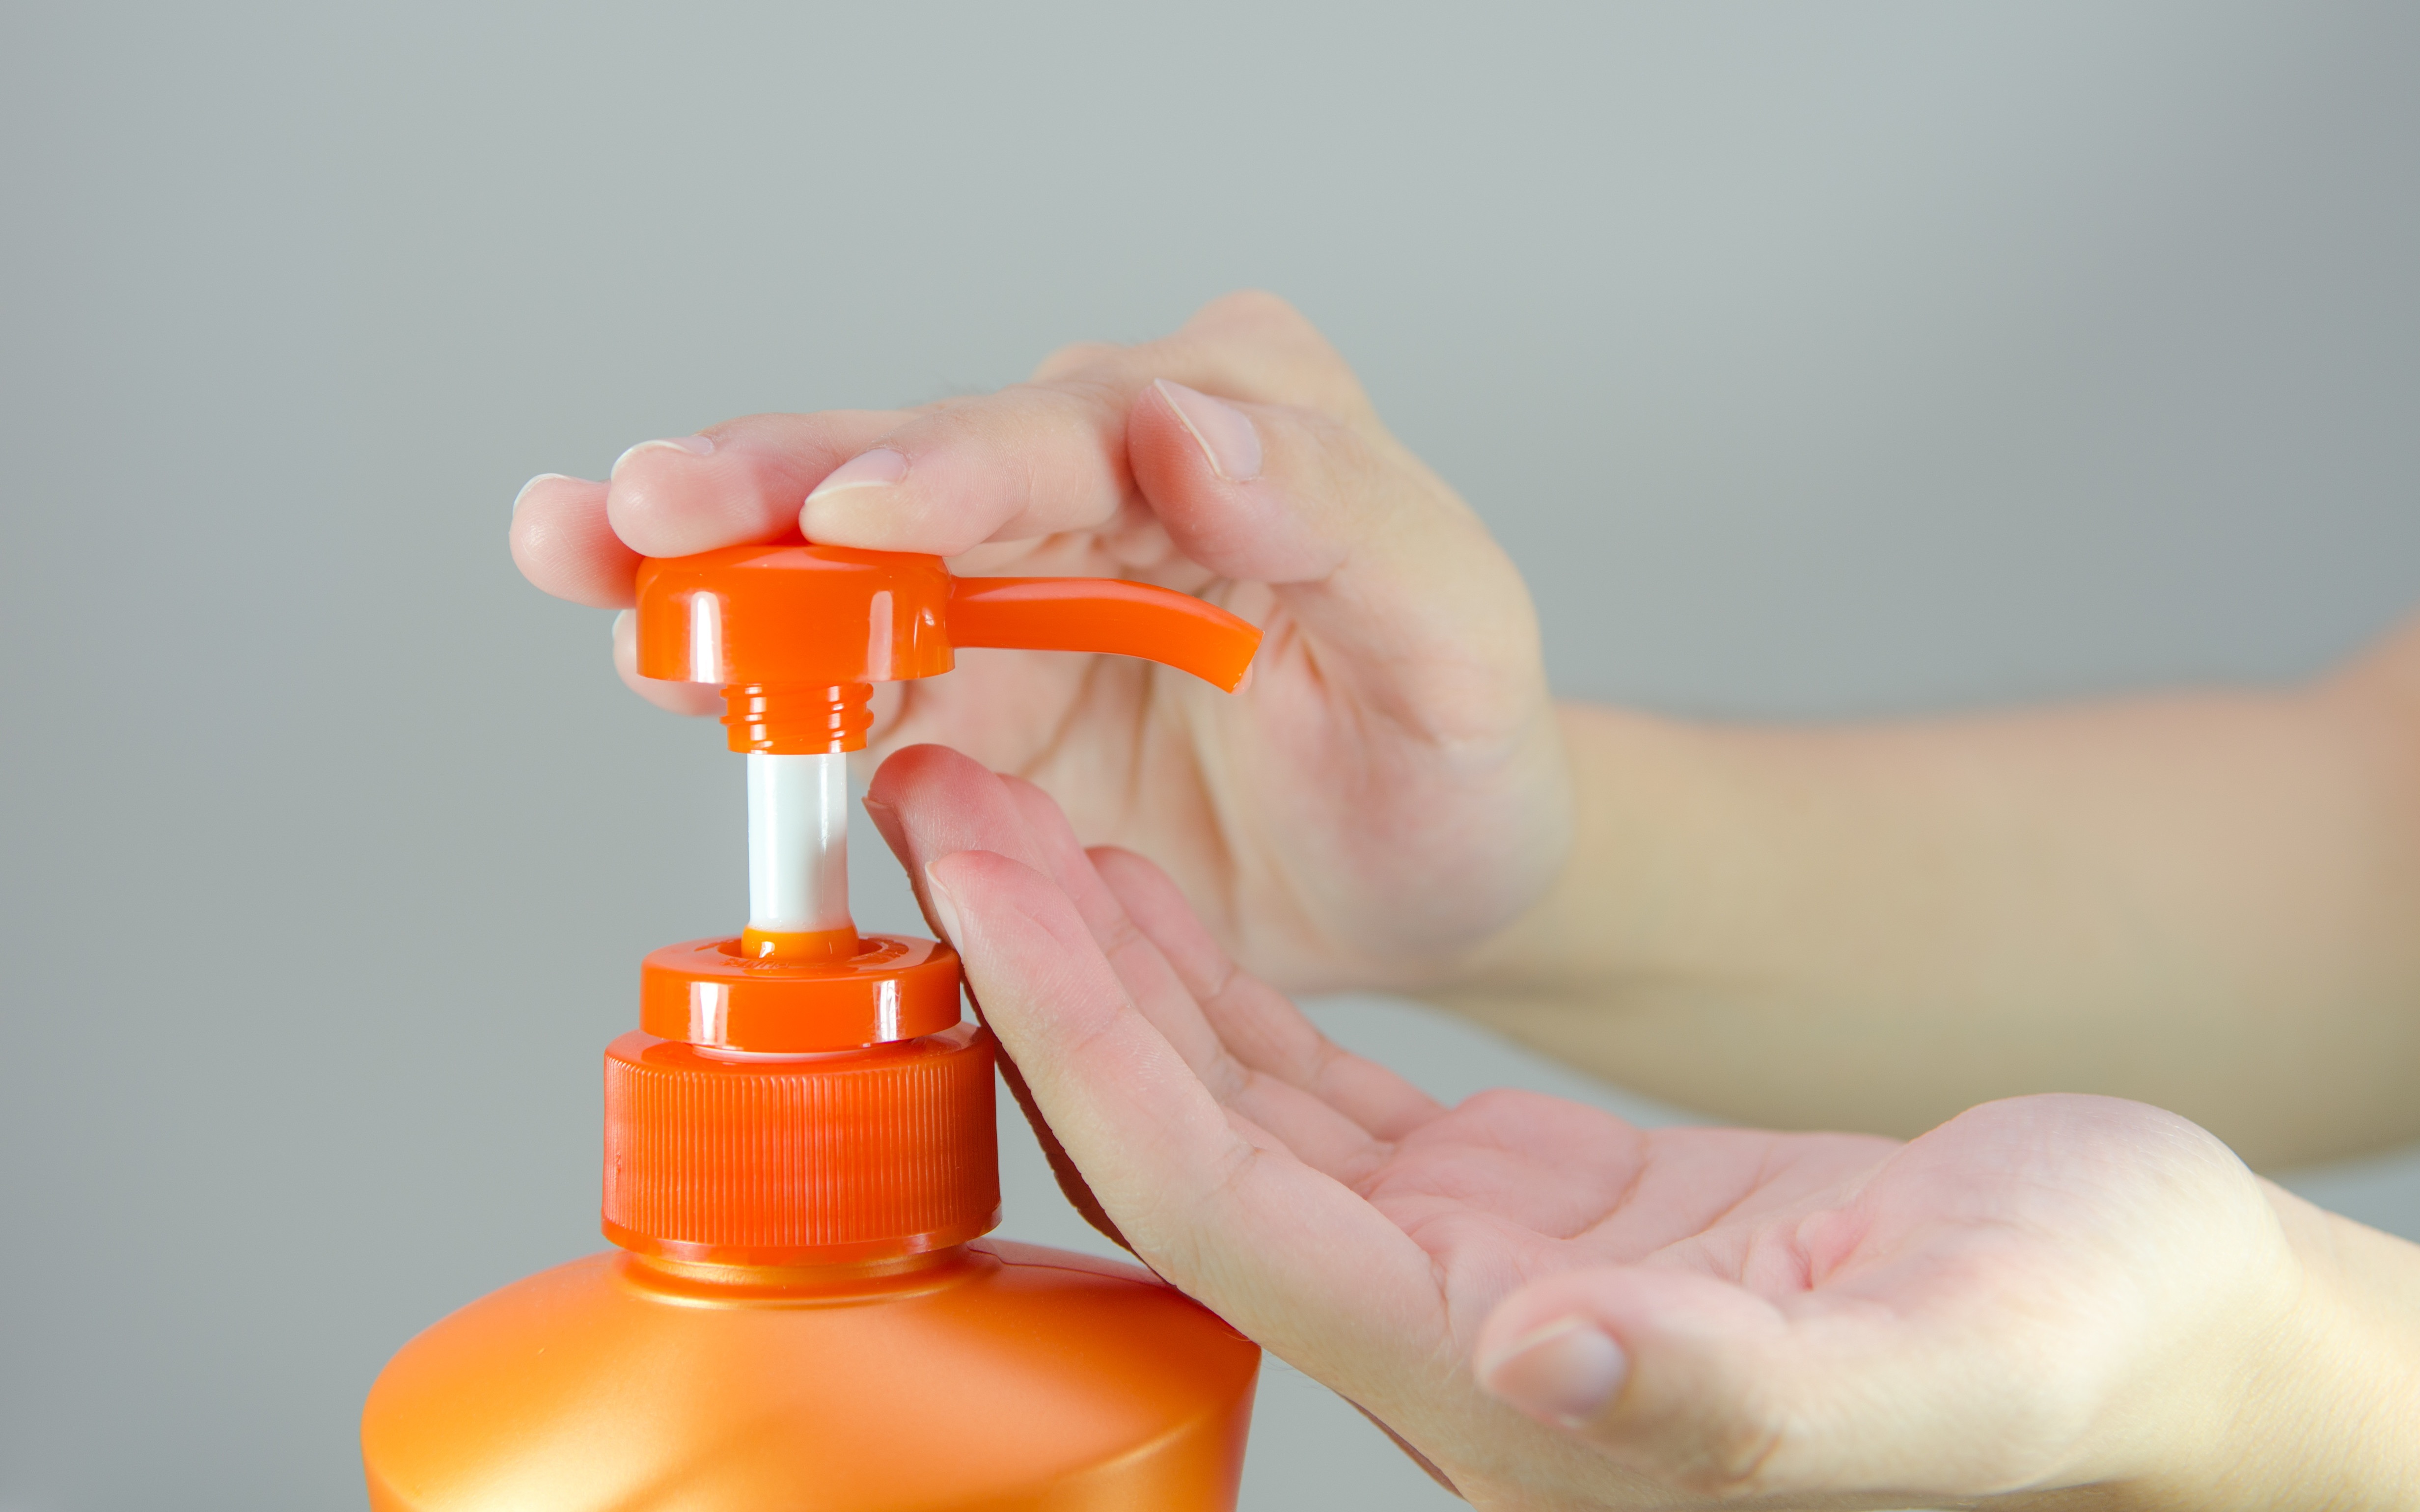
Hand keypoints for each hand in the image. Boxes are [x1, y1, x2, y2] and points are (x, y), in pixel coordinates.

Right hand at [509, 291, 1568, 989]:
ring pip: (844, 554)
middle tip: (654, 505)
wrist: (1424, 873)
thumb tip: (1191, 427)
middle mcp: (1104, 473)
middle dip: (780, 485)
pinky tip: (641, 651)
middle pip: (922, 467)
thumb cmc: (1455, 750)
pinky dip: (738, 669)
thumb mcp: (1458, 639)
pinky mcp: (963, 690)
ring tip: (582, 546)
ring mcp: (1014, 581)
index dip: (959, 468)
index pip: (1081, 429)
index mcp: (1235, 423)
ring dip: (710, 559)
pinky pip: (839, 675)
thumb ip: (1345, 522)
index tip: (862, 510)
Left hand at [866, 743, 2377, 1510]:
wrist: (2143, 1340)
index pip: (1223, 1194)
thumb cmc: (2080, 1351)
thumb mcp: (1948, 1362)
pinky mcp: (1502, 1203)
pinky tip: (1146, 892)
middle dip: (1042, 975)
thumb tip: (1548, 1368)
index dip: (1088, 1040)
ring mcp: (1462, 1262)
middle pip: (1178, 1142)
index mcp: (1505, 1377)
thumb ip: (1730, 1395)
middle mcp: (1441, 1330)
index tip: (983, 885)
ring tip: (1002, 816)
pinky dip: (1215, 987)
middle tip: (936, 805)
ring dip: (1105, 962)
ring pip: (1223, 1102)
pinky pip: (1306, 1089)